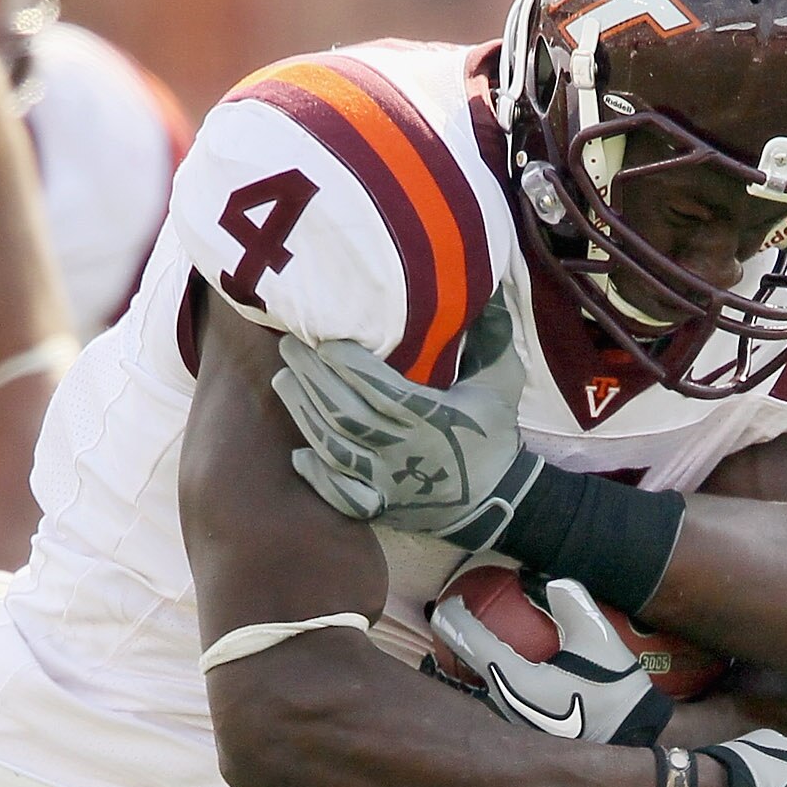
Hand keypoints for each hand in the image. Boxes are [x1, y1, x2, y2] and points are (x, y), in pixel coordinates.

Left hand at [272, 315, 539, 550]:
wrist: (499, 503)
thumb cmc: (496, 436)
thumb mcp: (502, 382)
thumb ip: (494, 334)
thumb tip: (492, 281)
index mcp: (433, 418)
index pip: (382, 390)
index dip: (350, 366)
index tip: (325, 340)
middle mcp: (404, 449)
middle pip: (347, 413)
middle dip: (313, 378)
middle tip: (288, 345)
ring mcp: (388, 481)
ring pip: (336, 447)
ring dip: (306, 413)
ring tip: (283, 380)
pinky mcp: (380, 505)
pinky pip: (340, 494)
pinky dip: (317, 476)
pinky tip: (298, 453)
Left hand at [432, 575, 672, 746]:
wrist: (634, 739)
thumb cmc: (615, 691)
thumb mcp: (598, 638)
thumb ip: (571, 603)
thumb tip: (547, 582)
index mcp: (516, 681)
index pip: (473, 645)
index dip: (455, 621)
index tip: (445, 603)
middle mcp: (505, 704)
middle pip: (467, 667)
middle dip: (455, 641)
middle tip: (450, 616)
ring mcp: (513, 722)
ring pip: (480, 684)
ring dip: (471, 659)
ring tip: (469, 637)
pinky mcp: (525, 730)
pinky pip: (497, 695)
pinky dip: (490, 674)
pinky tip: (500, 663)